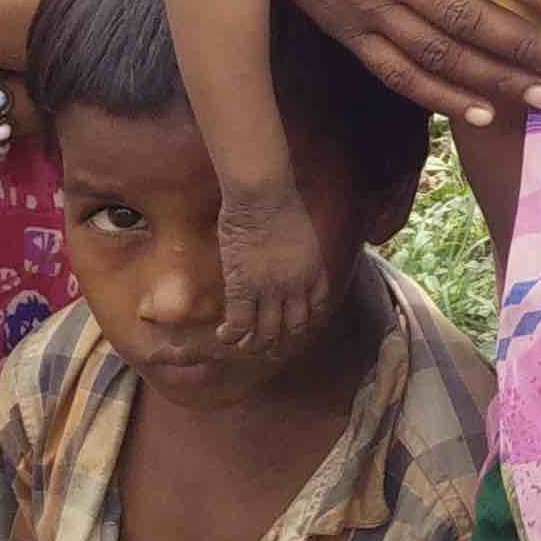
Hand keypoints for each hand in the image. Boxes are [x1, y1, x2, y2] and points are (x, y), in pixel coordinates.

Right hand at [211, 179, 337, 359]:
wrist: (263, 194)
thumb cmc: (280, 200)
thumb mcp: (302, 230)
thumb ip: (298, 250)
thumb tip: (284, 253)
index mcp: (315, 270)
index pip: (317, 306)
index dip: (306, 320)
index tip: (295, 325)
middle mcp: (297, 286)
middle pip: (294, 327)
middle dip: (282, 340)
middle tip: (268, 346)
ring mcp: (271, 290)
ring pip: (267, 333)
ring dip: (255, 344)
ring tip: (244, 345)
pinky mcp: (243, 287)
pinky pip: (240, 323)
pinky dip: (232, 335)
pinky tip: (224, 335)